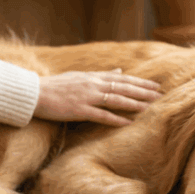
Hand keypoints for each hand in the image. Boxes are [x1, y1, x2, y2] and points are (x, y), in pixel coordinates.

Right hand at [34, 69, 161, 125]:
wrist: (34, 93)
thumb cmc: (55, 86)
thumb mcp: (80, 76)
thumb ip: (101, 75)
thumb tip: (120, 71)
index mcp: (93, 76)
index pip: (122, 78)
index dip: (140, 82)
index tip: (155, 86)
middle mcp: (93, 84)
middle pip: (123, 87)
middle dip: (143, 91)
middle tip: (160, 95)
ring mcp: (86, 96)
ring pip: (116, 99)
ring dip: (134, 103)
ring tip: (150, 107)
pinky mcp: (79, 109)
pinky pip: (101, 115)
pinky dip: (115, 118)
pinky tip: (128, 122)